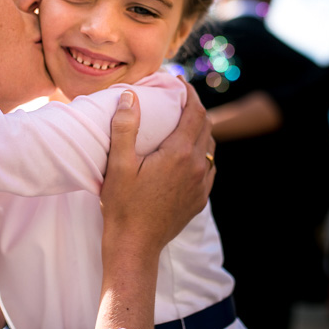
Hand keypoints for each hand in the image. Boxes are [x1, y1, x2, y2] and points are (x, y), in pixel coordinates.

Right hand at [100, 81, 214, 255]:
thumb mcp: (119, 164)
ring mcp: (202, 185)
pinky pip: (208, 168)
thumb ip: (125, 127)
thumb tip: (131, 95)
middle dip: (195, 108)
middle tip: (179, 99)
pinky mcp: (199, 199)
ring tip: (183, 124)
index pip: (195, 112)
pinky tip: (188, 156)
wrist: (135, 246)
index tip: (179, 82)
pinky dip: (202, 154)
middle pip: (206, 127)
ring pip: (210, 148)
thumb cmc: (122, 205)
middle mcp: (197, 167)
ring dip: (200, 131)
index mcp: (179, 154)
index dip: (190, 93)